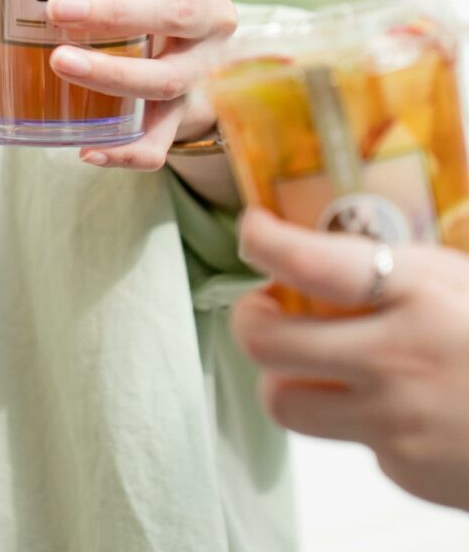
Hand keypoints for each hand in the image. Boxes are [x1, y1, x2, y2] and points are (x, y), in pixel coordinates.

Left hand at [46, 0, 236, 170]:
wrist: (191, 54)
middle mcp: (211, 14)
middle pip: (177, 13)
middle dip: (117, 14)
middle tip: (59, 9)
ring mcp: (202, 67)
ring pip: (167, 78)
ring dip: (113, 74)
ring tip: (61, 62)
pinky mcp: (184, 112)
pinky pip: (160, 138)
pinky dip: (126, 150)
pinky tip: (87, 149)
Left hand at [232, 207, 468, 510]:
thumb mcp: (459, 277)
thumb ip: (394, 264)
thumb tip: (318, 240)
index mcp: (418, 294)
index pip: (309, 263)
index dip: (262, 242)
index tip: (253, 231)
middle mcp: (396, 359)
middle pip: (267, 342)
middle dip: (250, 318)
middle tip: (264, 306)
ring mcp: (395, 421)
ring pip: (282, 400)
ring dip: (285, 374)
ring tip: (311, 358)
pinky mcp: (400, 467)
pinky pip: (342, 435)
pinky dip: (350, 413)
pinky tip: (388, 399)